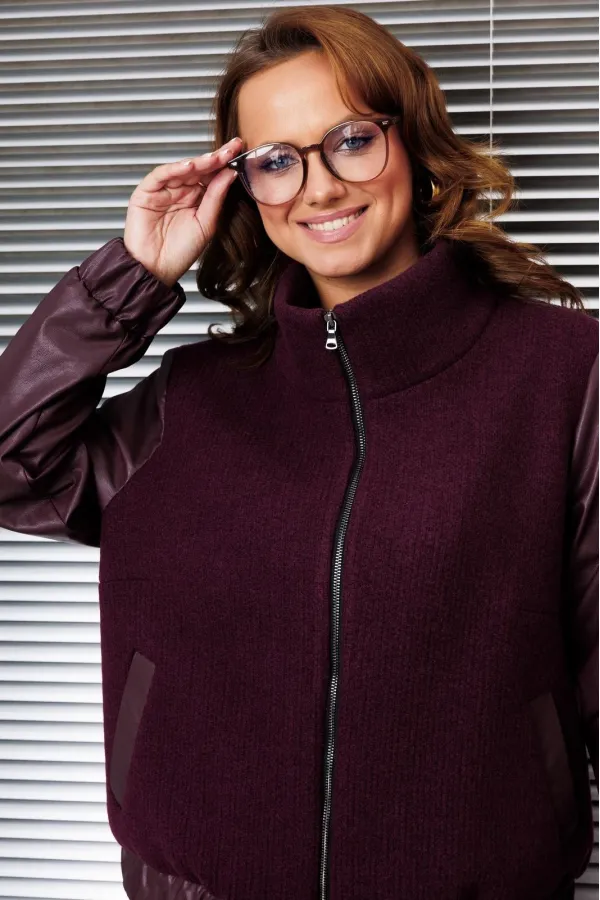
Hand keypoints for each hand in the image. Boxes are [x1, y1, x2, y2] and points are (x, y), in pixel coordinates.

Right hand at [123, 137, 242, 287]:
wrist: (156, 270)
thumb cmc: (180, 252)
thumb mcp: (206, 223)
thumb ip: (216, 198)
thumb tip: (230, 174)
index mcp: (196, 199)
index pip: (211, 176)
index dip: (224, 164)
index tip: (239, 151)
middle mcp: (180, 191)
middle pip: (198, 169)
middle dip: (215, 158)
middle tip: (231, 148)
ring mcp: (163, 190)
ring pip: (181, 169)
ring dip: (198, 162)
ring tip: (214, 158)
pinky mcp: (146, 192)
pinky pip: (160, 175)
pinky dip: (174, 169)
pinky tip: (189, 166)